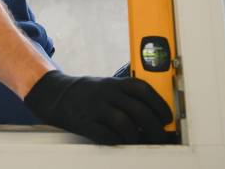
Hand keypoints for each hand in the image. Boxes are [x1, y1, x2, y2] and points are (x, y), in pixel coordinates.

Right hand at [24, 70, 172, 144]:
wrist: (57, 95)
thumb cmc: (90, 93)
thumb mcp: (109, 85)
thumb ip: (129, 94)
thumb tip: (156, 112)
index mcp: (115, 83)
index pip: (143, 89)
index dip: (159, 104)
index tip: (167, 118)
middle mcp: (106, 93)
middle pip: (138, 110)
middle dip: (154, 127)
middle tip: (160, 137)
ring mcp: (95, 108)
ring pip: (124, 123)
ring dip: (136, 136)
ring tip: (138, 140)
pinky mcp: (84, 123)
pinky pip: (106, 135)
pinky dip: (117, 141)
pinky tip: (120, 141)